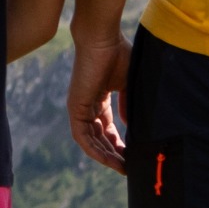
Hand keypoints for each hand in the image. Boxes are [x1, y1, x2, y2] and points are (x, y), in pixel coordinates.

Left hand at [67, 31, 130, 172]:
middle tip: (129, 168)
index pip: (108, 129)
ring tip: (121, 168)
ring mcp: (80, 107)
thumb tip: (131, 125)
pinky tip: (108, 159)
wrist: (103, 39)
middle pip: (100, 138)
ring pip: (90, 141)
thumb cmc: (117, 54)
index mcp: (100, 99)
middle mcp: (88, 106)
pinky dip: (94, 149)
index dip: (120, 144)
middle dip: (114, 154)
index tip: (133, 157)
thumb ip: (128, 104)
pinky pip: (82, 136)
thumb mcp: (128, 84)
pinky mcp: (75, 107)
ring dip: (105, 156)